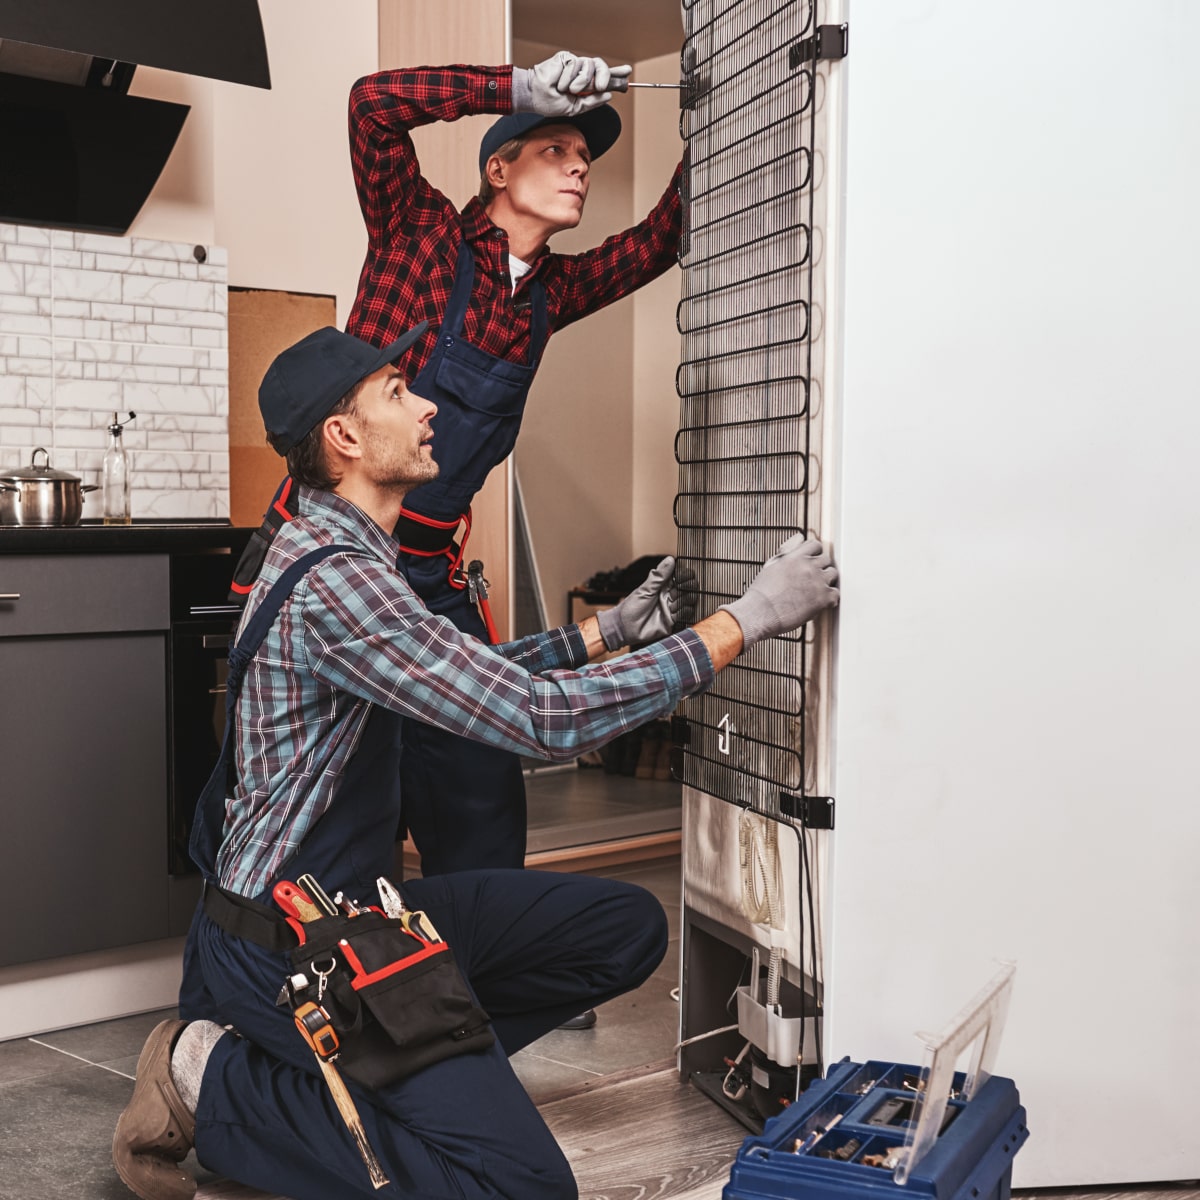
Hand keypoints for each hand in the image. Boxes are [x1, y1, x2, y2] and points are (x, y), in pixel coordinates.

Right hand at [518, 52, 632, 116]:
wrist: (535, 96)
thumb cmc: (550, 103)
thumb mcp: (575, 108)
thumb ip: (592, 101)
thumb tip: (608, 95)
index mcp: (585, 85)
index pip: (603, 76)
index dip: (615, 74)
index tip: (627, 72)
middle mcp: (582, 73)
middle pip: (600, 66)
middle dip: (604, 76)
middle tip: (600, 86)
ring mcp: (574, 65)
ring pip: (589, 66)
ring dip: (580, 82)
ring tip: (569, 89)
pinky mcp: (566, 58)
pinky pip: (575, 65)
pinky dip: (568, 78)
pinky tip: (560, 83)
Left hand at [597, 556, 680, 649]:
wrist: (626, 628)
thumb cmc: (631, 607)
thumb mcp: (645, 590)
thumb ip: (659, 576)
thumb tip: (670, 559)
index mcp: (662, 585)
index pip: (681, 575)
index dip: (685, 575)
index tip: (681, 577)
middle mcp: (669, 594)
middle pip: (689, 587)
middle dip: (686, 588)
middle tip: (674, 593)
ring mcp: (672, 607)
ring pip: (690, 599)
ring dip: (683, 600)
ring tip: (670, 605)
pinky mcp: (673, 620)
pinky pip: (687, 613)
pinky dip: (684, 611)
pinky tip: (673, 612)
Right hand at [718, 536, 838, 649]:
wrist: (760, 614)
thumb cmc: (762, 593)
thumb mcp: (772, 565)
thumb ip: (787, 549)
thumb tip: (799, 537)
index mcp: (795, 557)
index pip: (815, 545)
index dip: (813, 554)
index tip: (811, 562)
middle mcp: (809, 567)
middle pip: (826, 559)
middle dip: (820, 567)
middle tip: (811, 579)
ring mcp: (818, 582)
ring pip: (833, 574)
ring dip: (826, 581)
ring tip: (814, 590)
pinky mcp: (823, 599)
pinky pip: (836, 594)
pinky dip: (829, 599)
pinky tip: (819, 602)